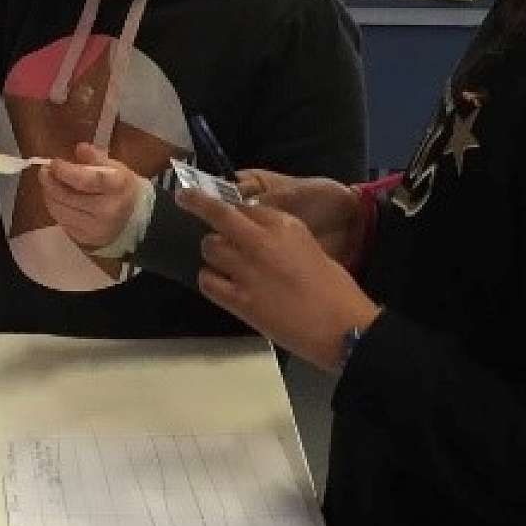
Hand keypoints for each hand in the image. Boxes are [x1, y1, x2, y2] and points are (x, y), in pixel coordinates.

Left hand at [40, 143, 145, 249]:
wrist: (132, 218)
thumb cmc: (120, 187)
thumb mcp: (115, 167)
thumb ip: (96, 157)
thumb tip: (80, 148)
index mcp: (117, 188)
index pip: (86, 180)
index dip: (66, 171)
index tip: (54, 163)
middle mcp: (107, 211)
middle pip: (68, 197)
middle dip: (50, 183)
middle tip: (44, 172)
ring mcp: (95, 228)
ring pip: (60, 210)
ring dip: (49, 195)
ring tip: (50, 185)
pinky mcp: (85, 239)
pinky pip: (62, 222)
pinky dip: (55, 208)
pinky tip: (58, 200)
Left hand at [176, 188, 381, 371]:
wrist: (340, 326)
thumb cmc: (334, 289)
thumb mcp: (308, 247)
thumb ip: (280, 238)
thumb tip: (257, 237)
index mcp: (284, 225)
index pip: (244, 206)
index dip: (230, 206)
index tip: (217, 204)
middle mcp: (260, 241)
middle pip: (218, 215)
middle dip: (198, 203)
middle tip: (185, 199)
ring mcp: (246, 270)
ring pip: (209, 248)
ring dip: (213, 253)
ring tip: (225, 263)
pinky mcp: (238, 300)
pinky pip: (208, 281)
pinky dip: (211, 281)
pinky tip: (222, 286)